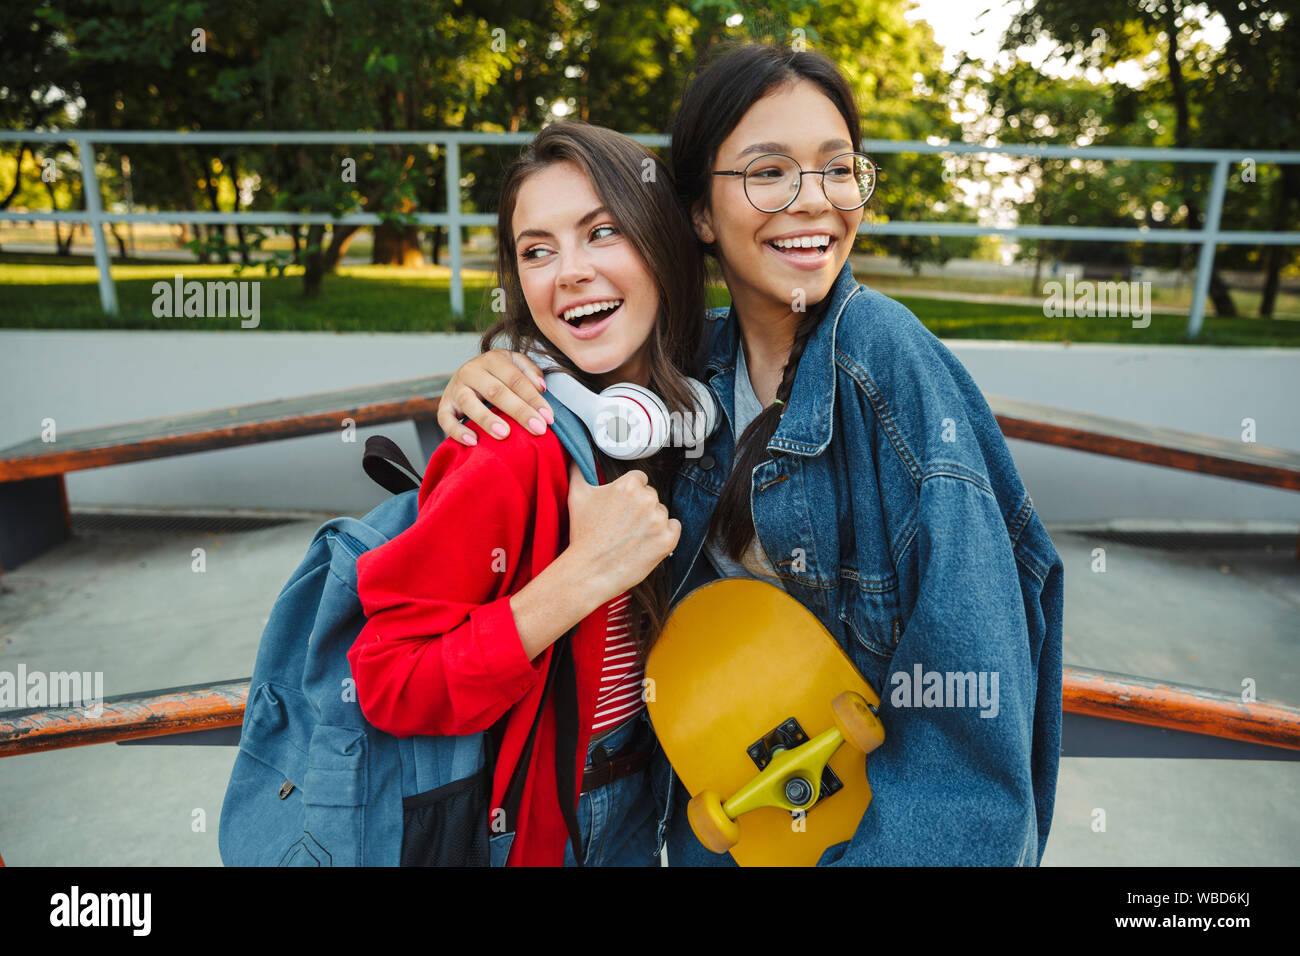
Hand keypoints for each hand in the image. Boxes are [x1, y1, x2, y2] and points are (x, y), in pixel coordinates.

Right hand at [437, 349, 553, 444]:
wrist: (467, 373)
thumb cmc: (498, 373)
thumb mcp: (515, 363)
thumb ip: (530, 371)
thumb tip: (541, 387)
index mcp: (492, 359)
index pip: (516, 379)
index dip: (533, 399)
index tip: (548, 418)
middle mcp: (471, 371)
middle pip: (496, 391)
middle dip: (519, 411)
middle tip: (538, 429)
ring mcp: (455, 388)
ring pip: (470, 403)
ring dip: (487, 419)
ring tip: (505, 434)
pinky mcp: (444, 405)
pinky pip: (445, 419)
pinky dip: (457, 431)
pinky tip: (473, 441)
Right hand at [563, 460, 679, 598]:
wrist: (590, 571)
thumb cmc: (583, 534)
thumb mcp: (577, 496)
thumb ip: (580, 471)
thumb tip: (579, 458)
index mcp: (628, 485)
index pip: (639, 479)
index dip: (629, 493)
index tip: (622, 506)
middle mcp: (646, 499)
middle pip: (651, 496)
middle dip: (640, 507)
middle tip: (623, 524)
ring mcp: (658, 520)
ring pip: (661, 512)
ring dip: (651, 521)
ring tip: (632, 536)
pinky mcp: (667, 540)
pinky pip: (674, 527)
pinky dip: (665, 534)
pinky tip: (647, 541)